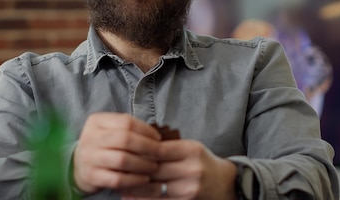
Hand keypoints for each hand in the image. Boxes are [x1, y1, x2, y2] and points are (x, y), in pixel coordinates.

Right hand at [73, 113, 161, 193]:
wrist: (77, 166)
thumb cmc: (102, 146)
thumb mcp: (109, 130)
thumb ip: (128, 129)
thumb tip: (156, 136)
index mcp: (97, 121)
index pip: (126, 122)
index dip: (146, 130)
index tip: (158, 139)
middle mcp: (91, 138)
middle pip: (125, 139)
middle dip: (148, 147)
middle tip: (160, 154)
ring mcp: (89, 158)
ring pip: (122, 160)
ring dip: (143, 164)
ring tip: (154, 167)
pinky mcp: (91, 176)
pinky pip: (117, 179)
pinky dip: (134, 179)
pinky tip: (144, 179)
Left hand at [120, 139, 237, 199]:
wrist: (224, 183)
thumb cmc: (203, 162)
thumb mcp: (191, 148)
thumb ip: (169, 147)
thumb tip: (139, 145)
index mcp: (192, 150)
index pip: (159, 149)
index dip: (140, 151)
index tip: (124, 150)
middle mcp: (192, 168)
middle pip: (155, 169)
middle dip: (134, 169)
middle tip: (114, 166)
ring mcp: (189, 187)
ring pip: (155, 187)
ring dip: (134, 185)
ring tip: (118, 182)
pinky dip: (142, 198)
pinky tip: (129, 195)